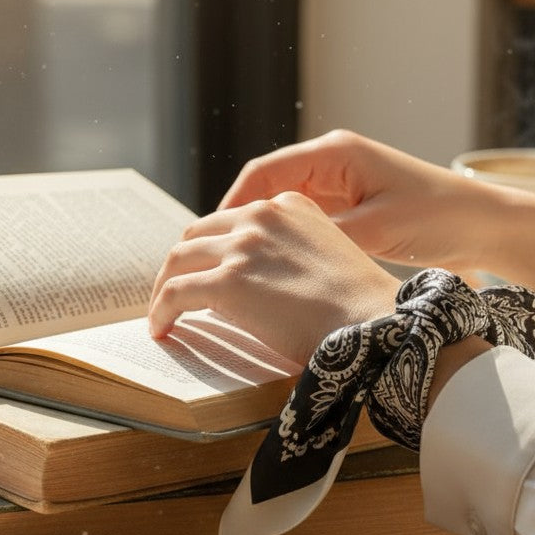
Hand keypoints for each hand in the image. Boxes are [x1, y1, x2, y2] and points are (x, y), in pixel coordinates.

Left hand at [148, 191, 400, 363]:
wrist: (373, 323)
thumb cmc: (359, 306)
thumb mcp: (325, 255)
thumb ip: (289, 252)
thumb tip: (255, 282)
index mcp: (288, 205)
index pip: (232, 219)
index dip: (211, 246)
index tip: (203, 269)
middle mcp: (262, 216)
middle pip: (199, 233)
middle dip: (182, 261)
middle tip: (175, 289)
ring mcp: (243, 246)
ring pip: (180, 259)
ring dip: (164, 285)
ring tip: (163, 311)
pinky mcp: (228, 281)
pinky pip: (175, 292)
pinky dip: (161, 310)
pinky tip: (162, 329)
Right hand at [219, 129, 534, 311]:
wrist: (486, 223)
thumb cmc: (440, 216)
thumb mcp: (378, 229)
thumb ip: (325, 236)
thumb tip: (274, 253)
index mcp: (335, 153)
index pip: (263, 173)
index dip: (231, 205)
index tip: (207, 239)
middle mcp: (332, 161)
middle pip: (266, 188)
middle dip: (238, 221)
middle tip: (210, 258)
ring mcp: (341, 183)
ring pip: (282, 206)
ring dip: (260, 232)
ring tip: (233, 267)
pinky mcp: (351, 204)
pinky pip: (305, 220)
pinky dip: (286, 240)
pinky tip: (273, 268)